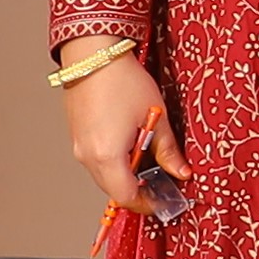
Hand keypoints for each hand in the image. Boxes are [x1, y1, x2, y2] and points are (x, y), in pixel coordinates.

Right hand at [56, 43, 180, 213]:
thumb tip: (182, 172)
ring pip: (103, 176)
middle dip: (138, 191)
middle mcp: (88, 156)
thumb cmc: (123, 81)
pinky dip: (114, 163)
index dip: (147, 203)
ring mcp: (78, 147)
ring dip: (126, 176)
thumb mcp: (155, 116)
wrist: (92, 54)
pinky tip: (131, 146)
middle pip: (113, 190)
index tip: (165, 199)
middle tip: (162, 183)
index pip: (126, 197)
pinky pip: (96, 161)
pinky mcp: (76, 136)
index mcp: (107, 155)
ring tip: (149, 160)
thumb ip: (168, 149)